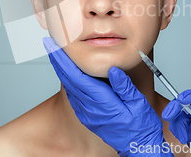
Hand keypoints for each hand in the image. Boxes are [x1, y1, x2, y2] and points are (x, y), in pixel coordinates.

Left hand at [43, 37, 170, 156]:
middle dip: (57, 61)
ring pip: (69, 88)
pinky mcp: (88, 117)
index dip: (64, 60)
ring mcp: (87, 114)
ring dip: (61, 70)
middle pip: (68, 80)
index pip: (77, 77)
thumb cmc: (141, 127)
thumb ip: (124, 87)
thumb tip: (113, 69)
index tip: (55, 47)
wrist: (139, 147)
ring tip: (57, 54)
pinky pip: (74, 96)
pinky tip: (68, 73)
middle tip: (49, 44)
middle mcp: (91, 109)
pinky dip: (68, 81)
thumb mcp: (139, 104)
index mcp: (103, 103)